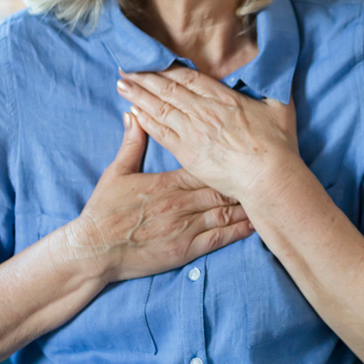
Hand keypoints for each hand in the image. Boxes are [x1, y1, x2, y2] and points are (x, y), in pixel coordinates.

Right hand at [58, 111, 254, 283]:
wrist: (94, 250)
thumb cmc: (104, 211)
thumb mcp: (117, 172)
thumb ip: (131, 143)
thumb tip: (134, 113)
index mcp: (169, 182)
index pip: (206, 165)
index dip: (228, 159)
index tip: (245, 151)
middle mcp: (182, 202)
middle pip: (222, 186)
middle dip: (244, 179)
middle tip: (267, 171)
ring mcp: (186, 227)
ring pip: (226, 211)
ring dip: (248, 203)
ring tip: (269, 195)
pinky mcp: (186, 249)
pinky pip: (219, 238)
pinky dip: (240, 231)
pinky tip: (256, 224)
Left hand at [116, 65, 298, 204]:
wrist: (268, 177)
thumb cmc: (278, 145)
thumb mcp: (281, 107)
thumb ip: (272, 87)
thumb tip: (276, 70)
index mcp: (224, 98)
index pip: (189, 78)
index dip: (168, 68)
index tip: (153, 60)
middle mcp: (204, 111)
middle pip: (168, 89)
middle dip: (145, 77)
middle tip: (126, 67)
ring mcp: (193, 132)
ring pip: (160, 108)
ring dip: (139, 95)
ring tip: (122, 84)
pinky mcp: (188, 153)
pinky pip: (161, 133)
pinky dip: (145, 121)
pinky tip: (133, 112)